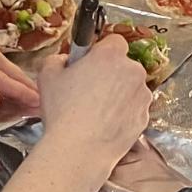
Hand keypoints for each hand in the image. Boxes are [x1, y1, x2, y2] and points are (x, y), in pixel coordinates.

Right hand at [35, 41, 153, 172]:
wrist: (79, 150)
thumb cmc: (63, 113)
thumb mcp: (47, 75)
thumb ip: (58, 59)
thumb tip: (65, 61)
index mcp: (111, 55)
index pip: (114, 41)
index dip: (101, 52)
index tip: (90, 63)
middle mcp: (132, 71)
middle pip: (124, 65)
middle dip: (110, 74)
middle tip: (88, 90)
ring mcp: (141, 96)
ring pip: (130, 88)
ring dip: (118, 94)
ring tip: (95, 110)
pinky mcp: (144, 117)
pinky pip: (133, 108)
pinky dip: (123, 113)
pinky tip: (104, 123)